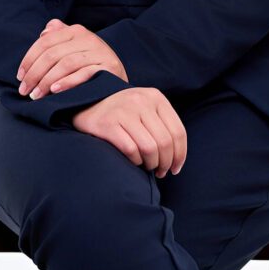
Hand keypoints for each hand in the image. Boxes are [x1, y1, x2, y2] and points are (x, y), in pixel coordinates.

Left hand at [16, 19, 128, 99]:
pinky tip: (54, 90)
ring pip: (65, 64)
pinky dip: (67, 82)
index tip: (20, 76)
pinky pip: (84, 74)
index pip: (45, 42)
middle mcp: (88, 38)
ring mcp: (99, 52)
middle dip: (34, 74)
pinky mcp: (108, 67)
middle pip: (52, 54)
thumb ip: (59, 37)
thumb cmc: (90, 64)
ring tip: (36, 95)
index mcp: (76, 31)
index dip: (29, 59)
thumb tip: (45, 31)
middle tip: (25, 91)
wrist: (118, 79)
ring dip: (46, 81)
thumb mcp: (74, 48)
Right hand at [70, 87, 186, 177]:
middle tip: (160, 172)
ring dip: (151, 164)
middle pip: (165, 142)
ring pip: (149, 148)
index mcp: (155, 97)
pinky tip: (133, 161)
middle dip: (165, 163)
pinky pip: (130, 150)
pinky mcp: (108, 123)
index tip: (175, 168)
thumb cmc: (122, 113)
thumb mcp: (146, 109)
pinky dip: (135, 160)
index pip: (178, 131)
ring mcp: (123, 110)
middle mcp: (141, 100)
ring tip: (147, 168)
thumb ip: (162, 125)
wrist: (88, 102)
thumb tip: (177, 157)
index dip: (180, 155)